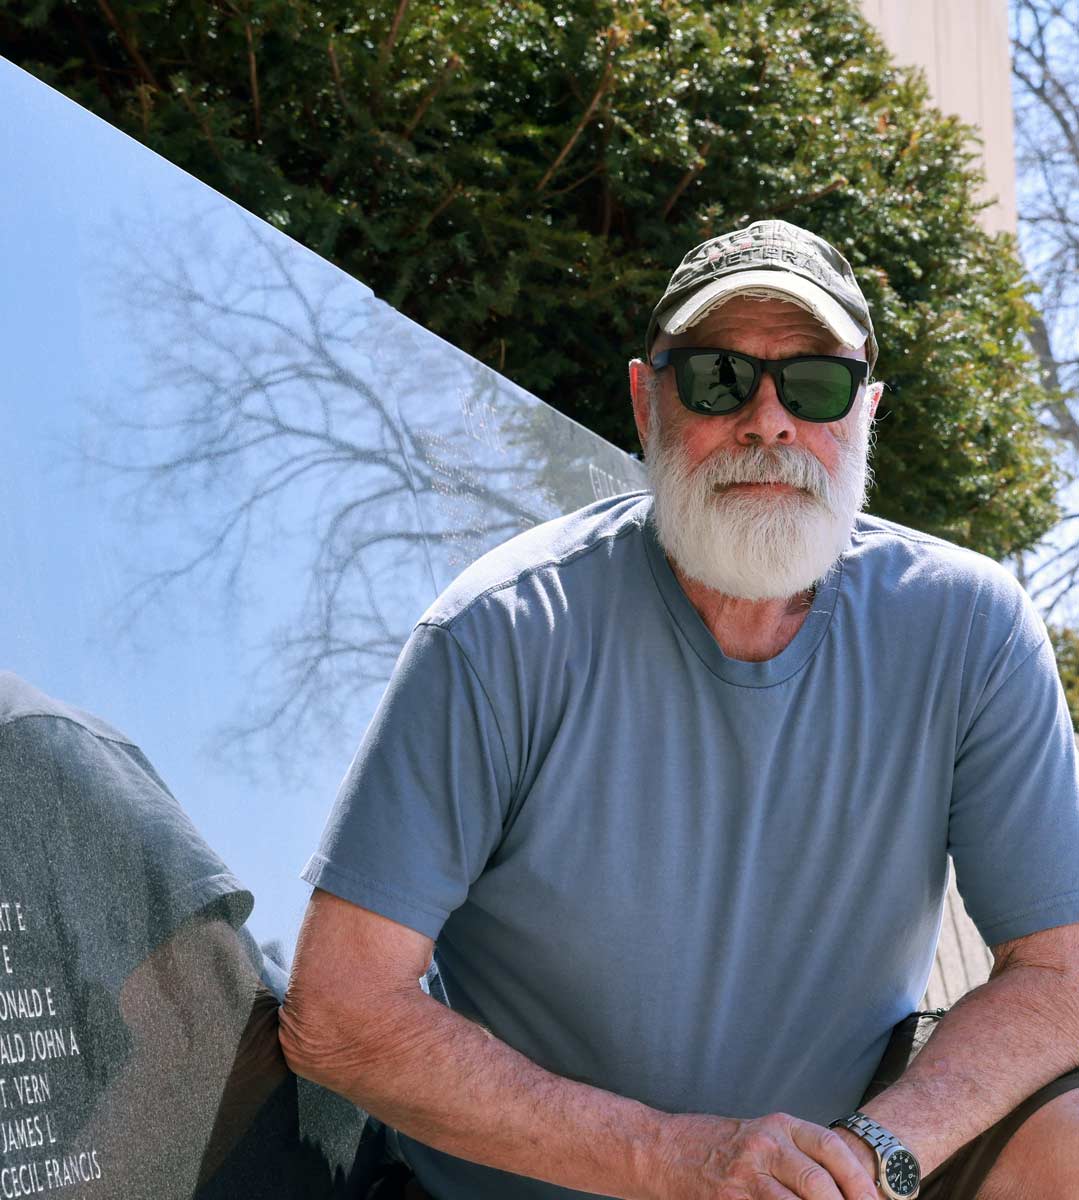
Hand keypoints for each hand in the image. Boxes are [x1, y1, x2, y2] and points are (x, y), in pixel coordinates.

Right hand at [651, 1111, 877, 1199]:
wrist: (663, 1150)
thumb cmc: (717, 1146)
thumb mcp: (760, 1137)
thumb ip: (796, 1156)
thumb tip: (842, 1189)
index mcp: (779, 1126)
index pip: (831, 1148)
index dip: (859, 1180)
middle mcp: (765, 1145)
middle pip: (819, 1182)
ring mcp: (746, 1174)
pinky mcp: (730, 1199)